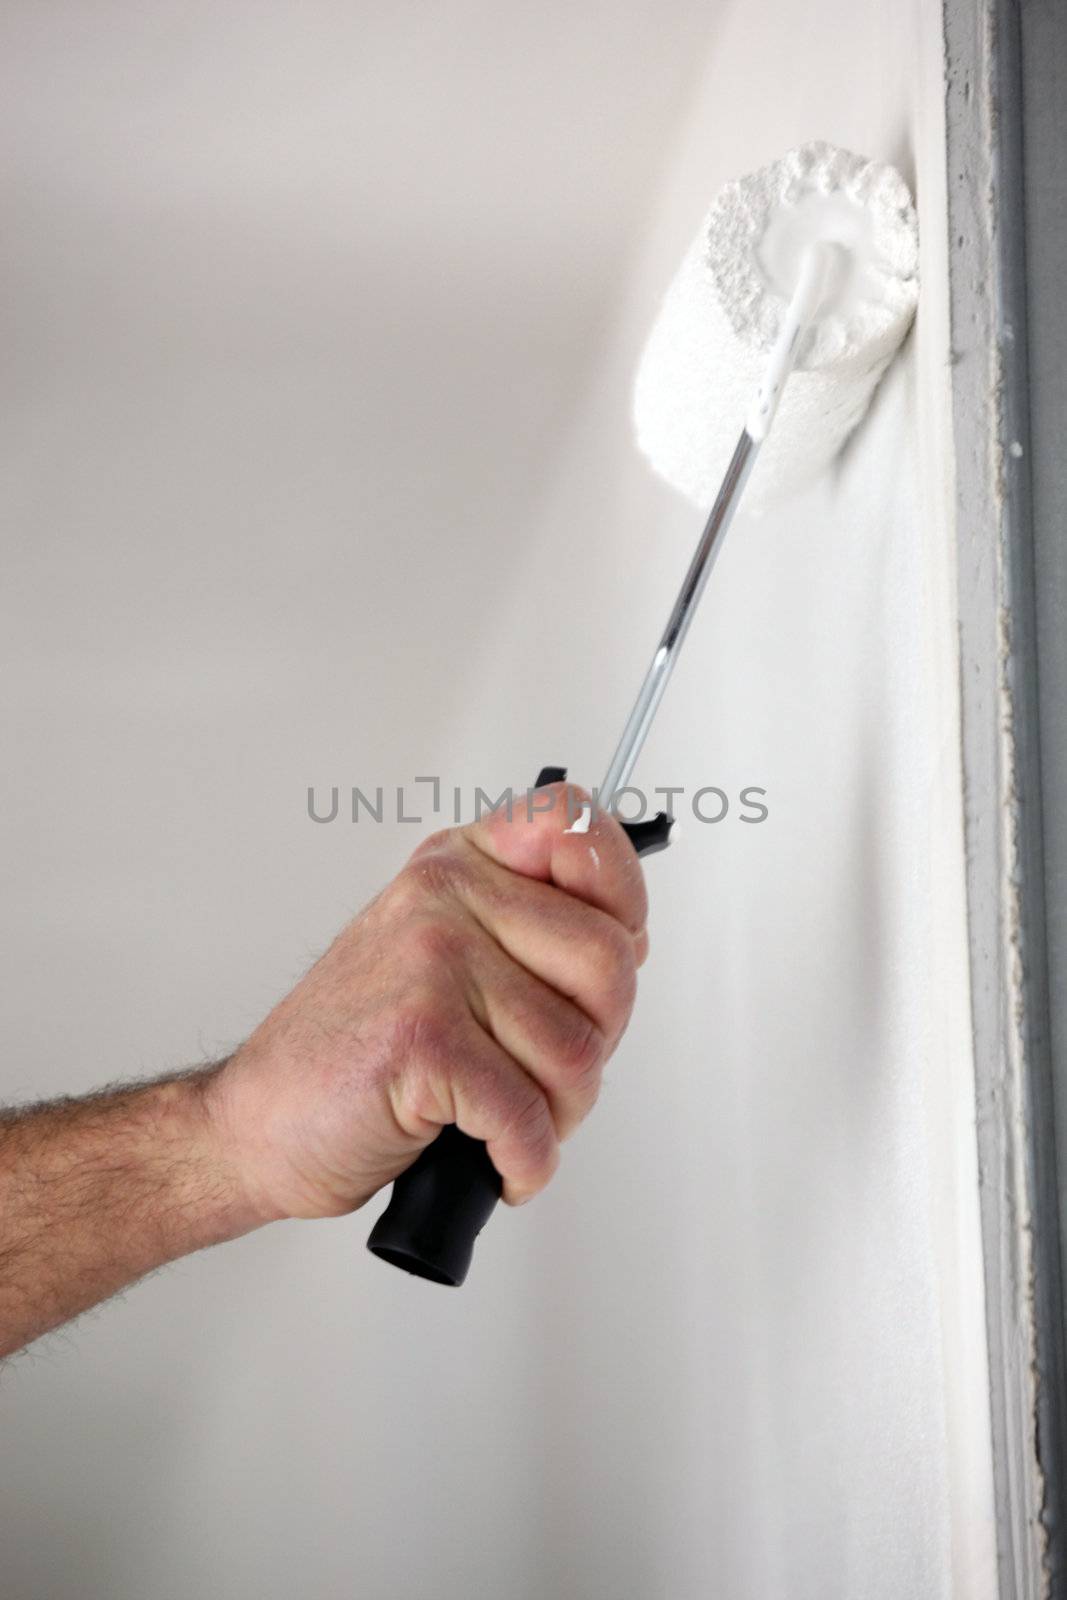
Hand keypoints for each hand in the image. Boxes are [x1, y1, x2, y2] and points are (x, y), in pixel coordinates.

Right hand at [212, 784, 648, 1221]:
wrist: (260, 1121)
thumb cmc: (359, 1050)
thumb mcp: (443, 958)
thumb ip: (528, 934)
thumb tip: (628, 943)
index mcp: (458, 865)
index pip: (571, 825)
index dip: (620, 891)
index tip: (617, 944)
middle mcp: (445, 896)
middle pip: (607, 961)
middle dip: (599, 1041)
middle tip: (549, 1072)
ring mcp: (432, 962)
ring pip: (576, 1051)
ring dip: (558, 1114)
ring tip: (510, 1119)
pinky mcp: (422, 1038)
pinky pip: (528, 1117)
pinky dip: (525, 1161)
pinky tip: (498, 1159)